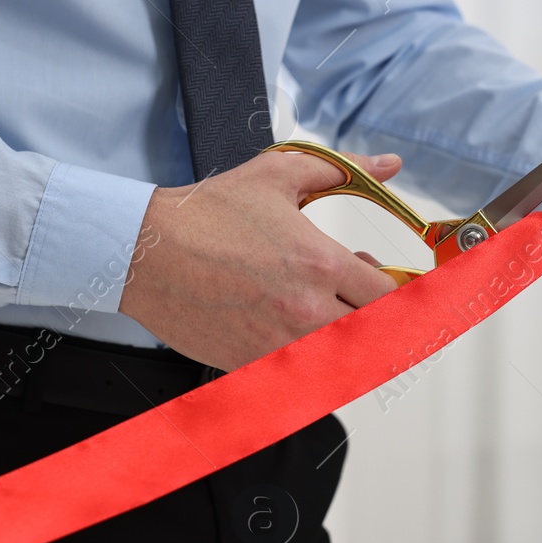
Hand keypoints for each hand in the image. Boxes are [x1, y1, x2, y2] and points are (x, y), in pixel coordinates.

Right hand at [119, 150, 400, 369]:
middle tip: (356, 299)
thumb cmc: (204, 215)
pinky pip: (301, 378)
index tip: (387, 286)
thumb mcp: (278, 175)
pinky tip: (292, 333)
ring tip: (323, 314)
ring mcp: (278, 343)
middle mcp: (304, 309)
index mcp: (318, 261)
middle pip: (374, 334)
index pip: (390, 296)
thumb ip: (342, 169)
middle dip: (374, 318)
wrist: (144, 252)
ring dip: (344, 342)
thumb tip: (388, 164)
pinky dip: (308, 362)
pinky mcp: (253, 365)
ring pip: (341, 361)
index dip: (397, 292)